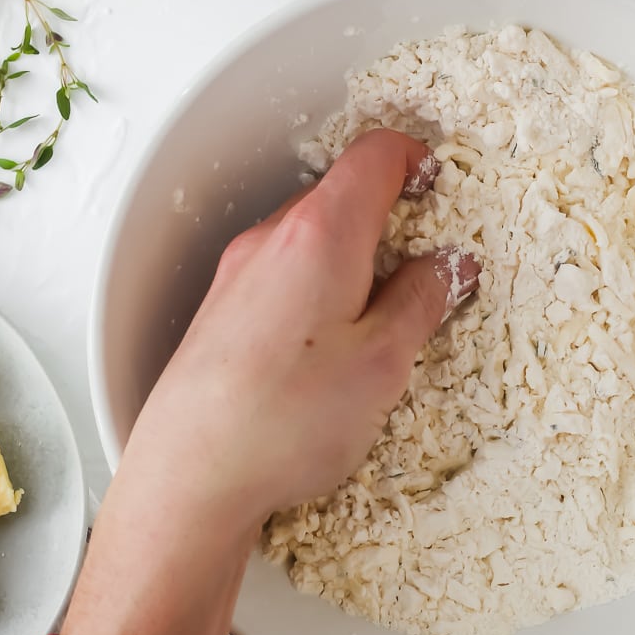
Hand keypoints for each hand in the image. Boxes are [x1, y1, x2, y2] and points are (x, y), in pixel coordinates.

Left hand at [60, 129, 478, 634]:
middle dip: (392, 225)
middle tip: (429, 276)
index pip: (377, 155)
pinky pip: (283, 280)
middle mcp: (272, 240)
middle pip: (343, 198)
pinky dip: (319, 296)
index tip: (444, 192)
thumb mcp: (383, 363)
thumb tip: (445, 267)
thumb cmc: (283, 420)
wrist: (188, 478)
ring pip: (312, 243)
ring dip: (355, 266)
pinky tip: (331, 356)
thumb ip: (422, 302)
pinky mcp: (221, 314)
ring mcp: (239, 275)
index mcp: (321, 233)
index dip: (420, 163)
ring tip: (383, 329)